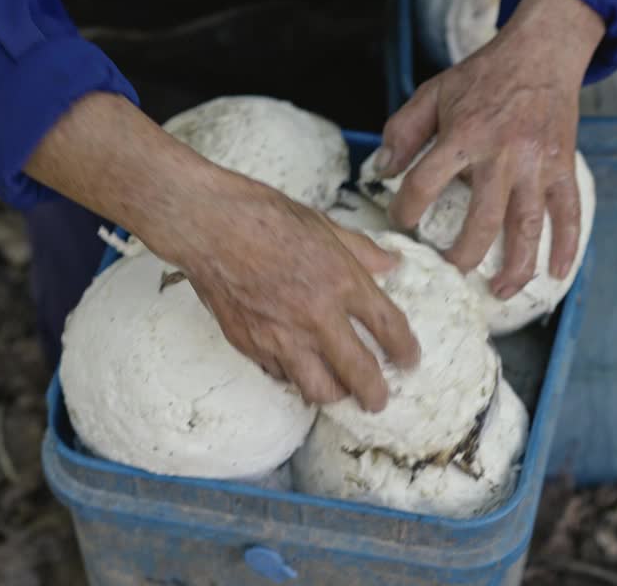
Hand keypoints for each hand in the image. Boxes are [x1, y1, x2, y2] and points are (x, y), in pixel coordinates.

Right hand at [24, 91, 418, 412]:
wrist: (207, 226)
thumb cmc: (262, 215)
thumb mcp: (322, 224)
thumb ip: (361, 250)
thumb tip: (391, 264)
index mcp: (342, 281)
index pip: (389, 328)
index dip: (405, 351)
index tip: (409, 360)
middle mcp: (317, 316)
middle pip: (360, 374)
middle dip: (376, 395)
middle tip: (379, 401)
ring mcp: (281, 336)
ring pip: (319, 389)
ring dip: (334, 395)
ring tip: (339, 393)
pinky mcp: (250, 345)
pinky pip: (280, 375)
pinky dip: (292, 377)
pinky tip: (297, 369)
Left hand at [372, 0, 604, 297]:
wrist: (541, 51)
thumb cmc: (483, 74)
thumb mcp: (433, 92)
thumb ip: (403, 131)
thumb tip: (382, 171)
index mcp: (464, 135)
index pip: (424, 184)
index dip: (404, 209)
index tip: (399, 222)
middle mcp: (502, 155)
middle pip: (481, 220)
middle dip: (463, 256)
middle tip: (450, 272)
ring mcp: (536, 164)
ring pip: (526, 225)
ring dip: (515, 265)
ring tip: (499, 292)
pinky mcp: (562, 166)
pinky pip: (568, 212)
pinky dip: (565, 245)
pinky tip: (555, 273)